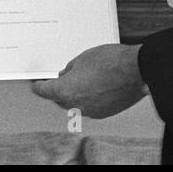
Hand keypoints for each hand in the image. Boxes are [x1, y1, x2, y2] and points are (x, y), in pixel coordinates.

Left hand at [31, 44, 146, 117]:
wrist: (137, 71)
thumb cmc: (110, 61)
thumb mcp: (82, 58)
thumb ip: (70, 70)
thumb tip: (66, 75)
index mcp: (66, 91)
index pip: (44, 91)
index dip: (38, 86)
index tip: (35, 84)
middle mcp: (76, 105)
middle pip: (59, 100)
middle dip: (56, 90)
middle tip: (58, 80)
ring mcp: (91, 111)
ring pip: (75, 105)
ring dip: (73, 95)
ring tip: (79, 81)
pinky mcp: (105, 113)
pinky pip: (89, 107)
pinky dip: (88, 99)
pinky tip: (93, 88)